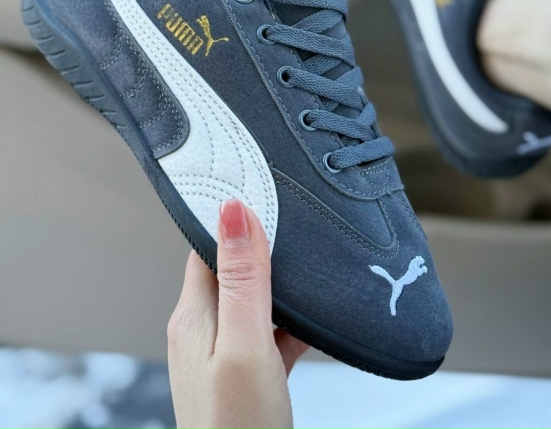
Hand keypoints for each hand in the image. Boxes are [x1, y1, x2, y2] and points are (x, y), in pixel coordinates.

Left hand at [168, 199, 307, 428]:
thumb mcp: (245, 343)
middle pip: (231, 268)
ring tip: (311, 260)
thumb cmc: (238, 426)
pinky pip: (269, 332)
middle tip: (295, 216)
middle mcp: (204, 329)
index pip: (206, 246)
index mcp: (194, 315)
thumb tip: (233, 209)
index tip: (259, 186)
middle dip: (262, 244)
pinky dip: (290, 320)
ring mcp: (225, 353)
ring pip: (254, 300)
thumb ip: (243, 278)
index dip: (231, 215)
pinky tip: (316, 318)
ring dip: (279, 282)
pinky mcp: (247, 373)